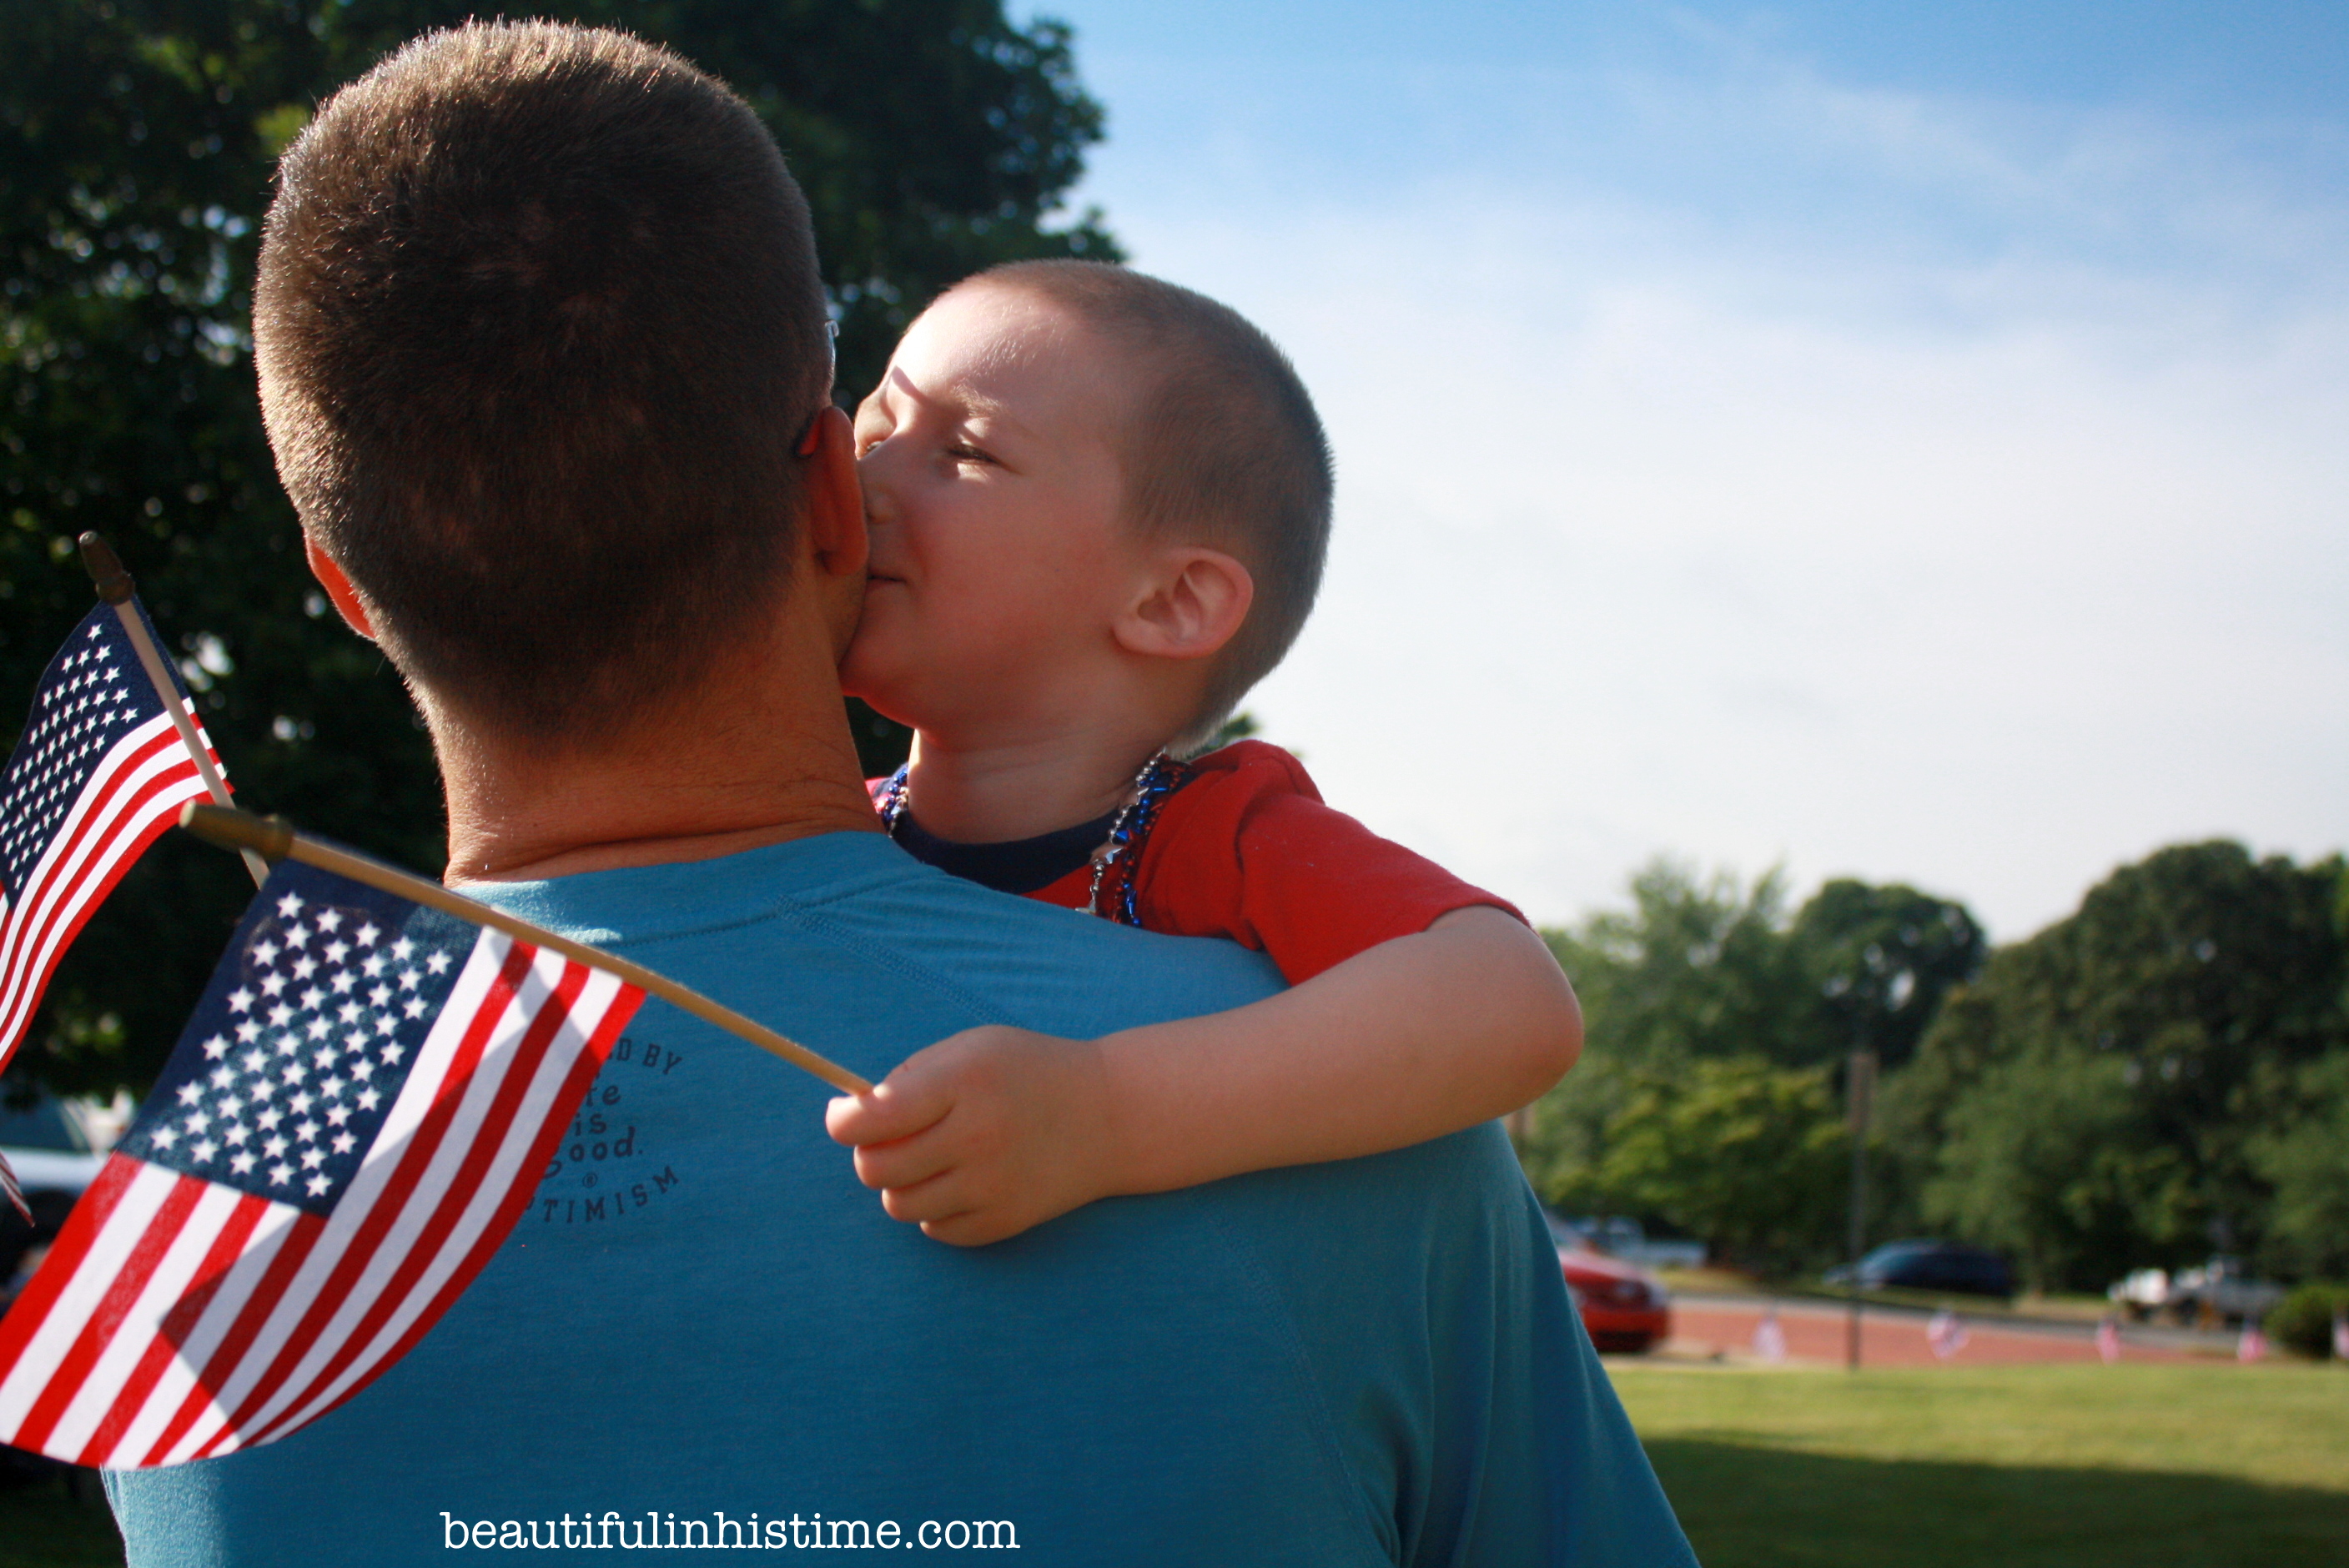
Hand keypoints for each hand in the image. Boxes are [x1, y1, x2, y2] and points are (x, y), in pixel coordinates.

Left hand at [824, 1025, 1120, 1245]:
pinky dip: (936, 1209)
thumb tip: (849, 1119)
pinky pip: (935, 1230)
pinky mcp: (1004, 1222)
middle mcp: (978, 1138)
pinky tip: (962, 1180)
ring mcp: (993, 1186)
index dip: (842, 1120)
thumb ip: (908, 1080)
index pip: (872, 1119)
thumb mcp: (970, 1050)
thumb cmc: (1025, 1073)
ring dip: (902, 1182)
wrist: (1109, 1115)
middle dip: (870, 1152)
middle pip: (875, 1168)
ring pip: (899, 1204)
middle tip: (891, 1138)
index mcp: (964, 1084)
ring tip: (932, 1157)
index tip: (844, 1116)